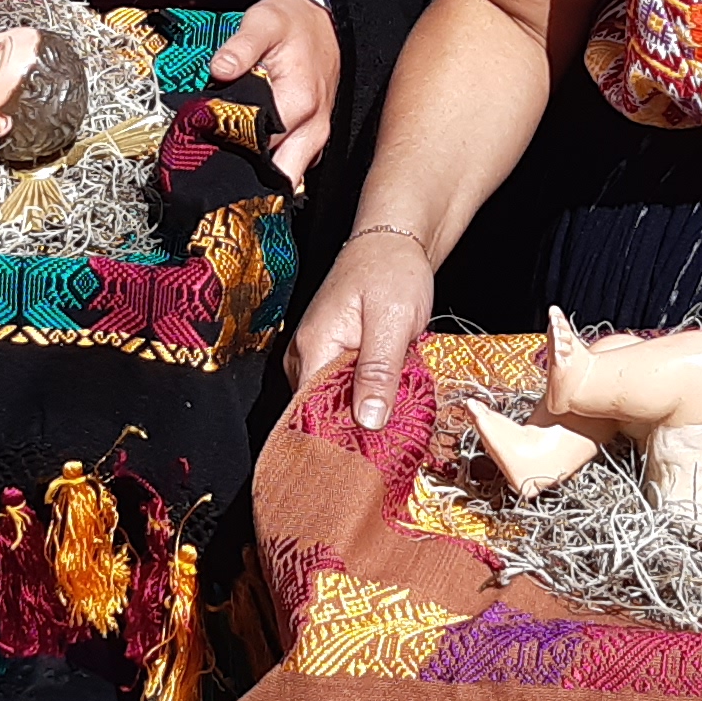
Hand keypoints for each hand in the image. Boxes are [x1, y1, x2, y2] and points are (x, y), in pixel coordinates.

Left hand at [210, 0, 344, 182]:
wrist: (326, 22)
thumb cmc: (296, 23)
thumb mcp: (265, 21)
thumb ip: (240, 46)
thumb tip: (219, 68)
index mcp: (299, 101)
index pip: (258, 143)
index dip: (229, 144)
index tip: (205, 137)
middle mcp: (313, 127)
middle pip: (277, 175)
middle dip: (246, 175)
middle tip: (214, 162)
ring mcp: (315, 136)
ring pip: (287, 176)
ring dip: (259, 175)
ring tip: (229, 160)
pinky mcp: (312, 138)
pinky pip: (293, 165)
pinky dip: (271, 167)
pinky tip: (249, 155)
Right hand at [292, 223, 439, 432]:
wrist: (394, 239)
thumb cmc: (392, 270)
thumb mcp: (393, 322)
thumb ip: (378, 372)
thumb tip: (367, 420)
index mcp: (315, 346)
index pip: (310, 411)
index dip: (335, 438)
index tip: (362, 461)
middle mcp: (307, 353)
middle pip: (321, 410)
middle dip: (353, 431)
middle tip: (387, 447)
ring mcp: (319, 353)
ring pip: (335, 401)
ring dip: (363, 415)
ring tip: (392, 426)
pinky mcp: (335, 353)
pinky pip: (344, 387)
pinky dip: (366, 397)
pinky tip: (389, 403)